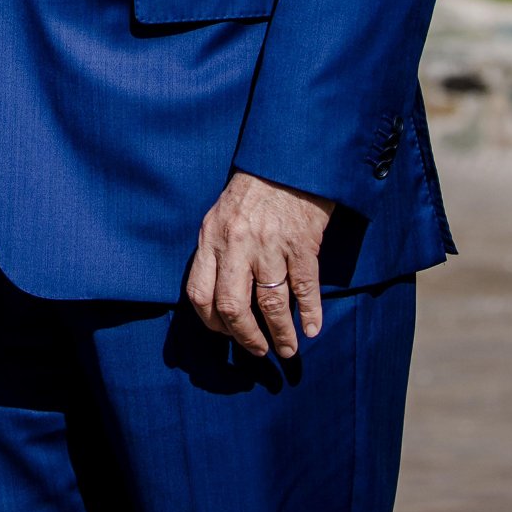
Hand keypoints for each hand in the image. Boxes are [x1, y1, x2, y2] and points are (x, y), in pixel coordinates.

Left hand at [186, 171, 334, 359]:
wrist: (285, 162)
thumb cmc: (250, 194)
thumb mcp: (219, 216)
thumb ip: (215, 253)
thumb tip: (218, 302)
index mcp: (211, 237)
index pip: (199, 293)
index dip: (212, 323)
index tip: (226, 333)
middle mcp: (237, 243)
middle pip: (232, 306)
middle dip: (245, 338)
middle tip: (258, 350)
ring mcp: (270, 245)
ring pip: (271, 305)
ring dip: (280, 335)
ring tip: (286, 349)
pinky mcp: (301, 244)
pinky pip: (305, 290)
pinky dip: (310, 315)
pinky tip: (312, 329)